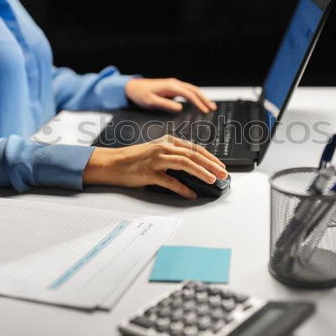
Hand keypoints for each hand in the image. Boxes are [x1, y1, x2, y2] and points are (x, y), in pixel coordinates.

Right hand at [83, 135, 227, 198]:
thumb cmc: (134, 159)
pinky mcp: (149, 172)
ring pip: (185, 163)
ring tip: (212, 180)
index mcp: (167, 141)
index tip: (220, 166)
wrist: (112, 163)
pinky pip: (170, 181)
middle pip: (193, 155)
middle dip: (211, 165)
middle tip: (223, 174)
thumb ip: (173, 155)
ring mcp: (156, 159)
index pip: (195, 148)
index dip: (210, 157)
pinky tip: (191, 194)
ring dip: (201, 172)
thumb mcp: (156, 151)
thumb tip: (194, 167)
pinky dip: (182, 188)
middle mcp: (163, 147)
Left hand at [125, 78, 216, 112]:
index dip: (198, 102)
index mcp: (170, 86)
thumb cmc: (140, 95)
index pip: (188, 94)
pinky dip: (196, 97)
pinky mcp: (172, 89)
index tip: (205, 110)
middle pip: (193, 90)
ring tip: (211, 106)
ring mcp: (174, 85)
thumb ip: (165, 105)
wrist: (132, 87)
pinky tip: (200, 104)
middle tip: (213, 108)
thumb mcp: (151, 102)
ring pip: (192, 90)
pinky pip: (187, 92)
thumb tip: (180, 108)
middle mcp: (174, 84)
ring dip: (202, 97)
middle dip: (204, 99)